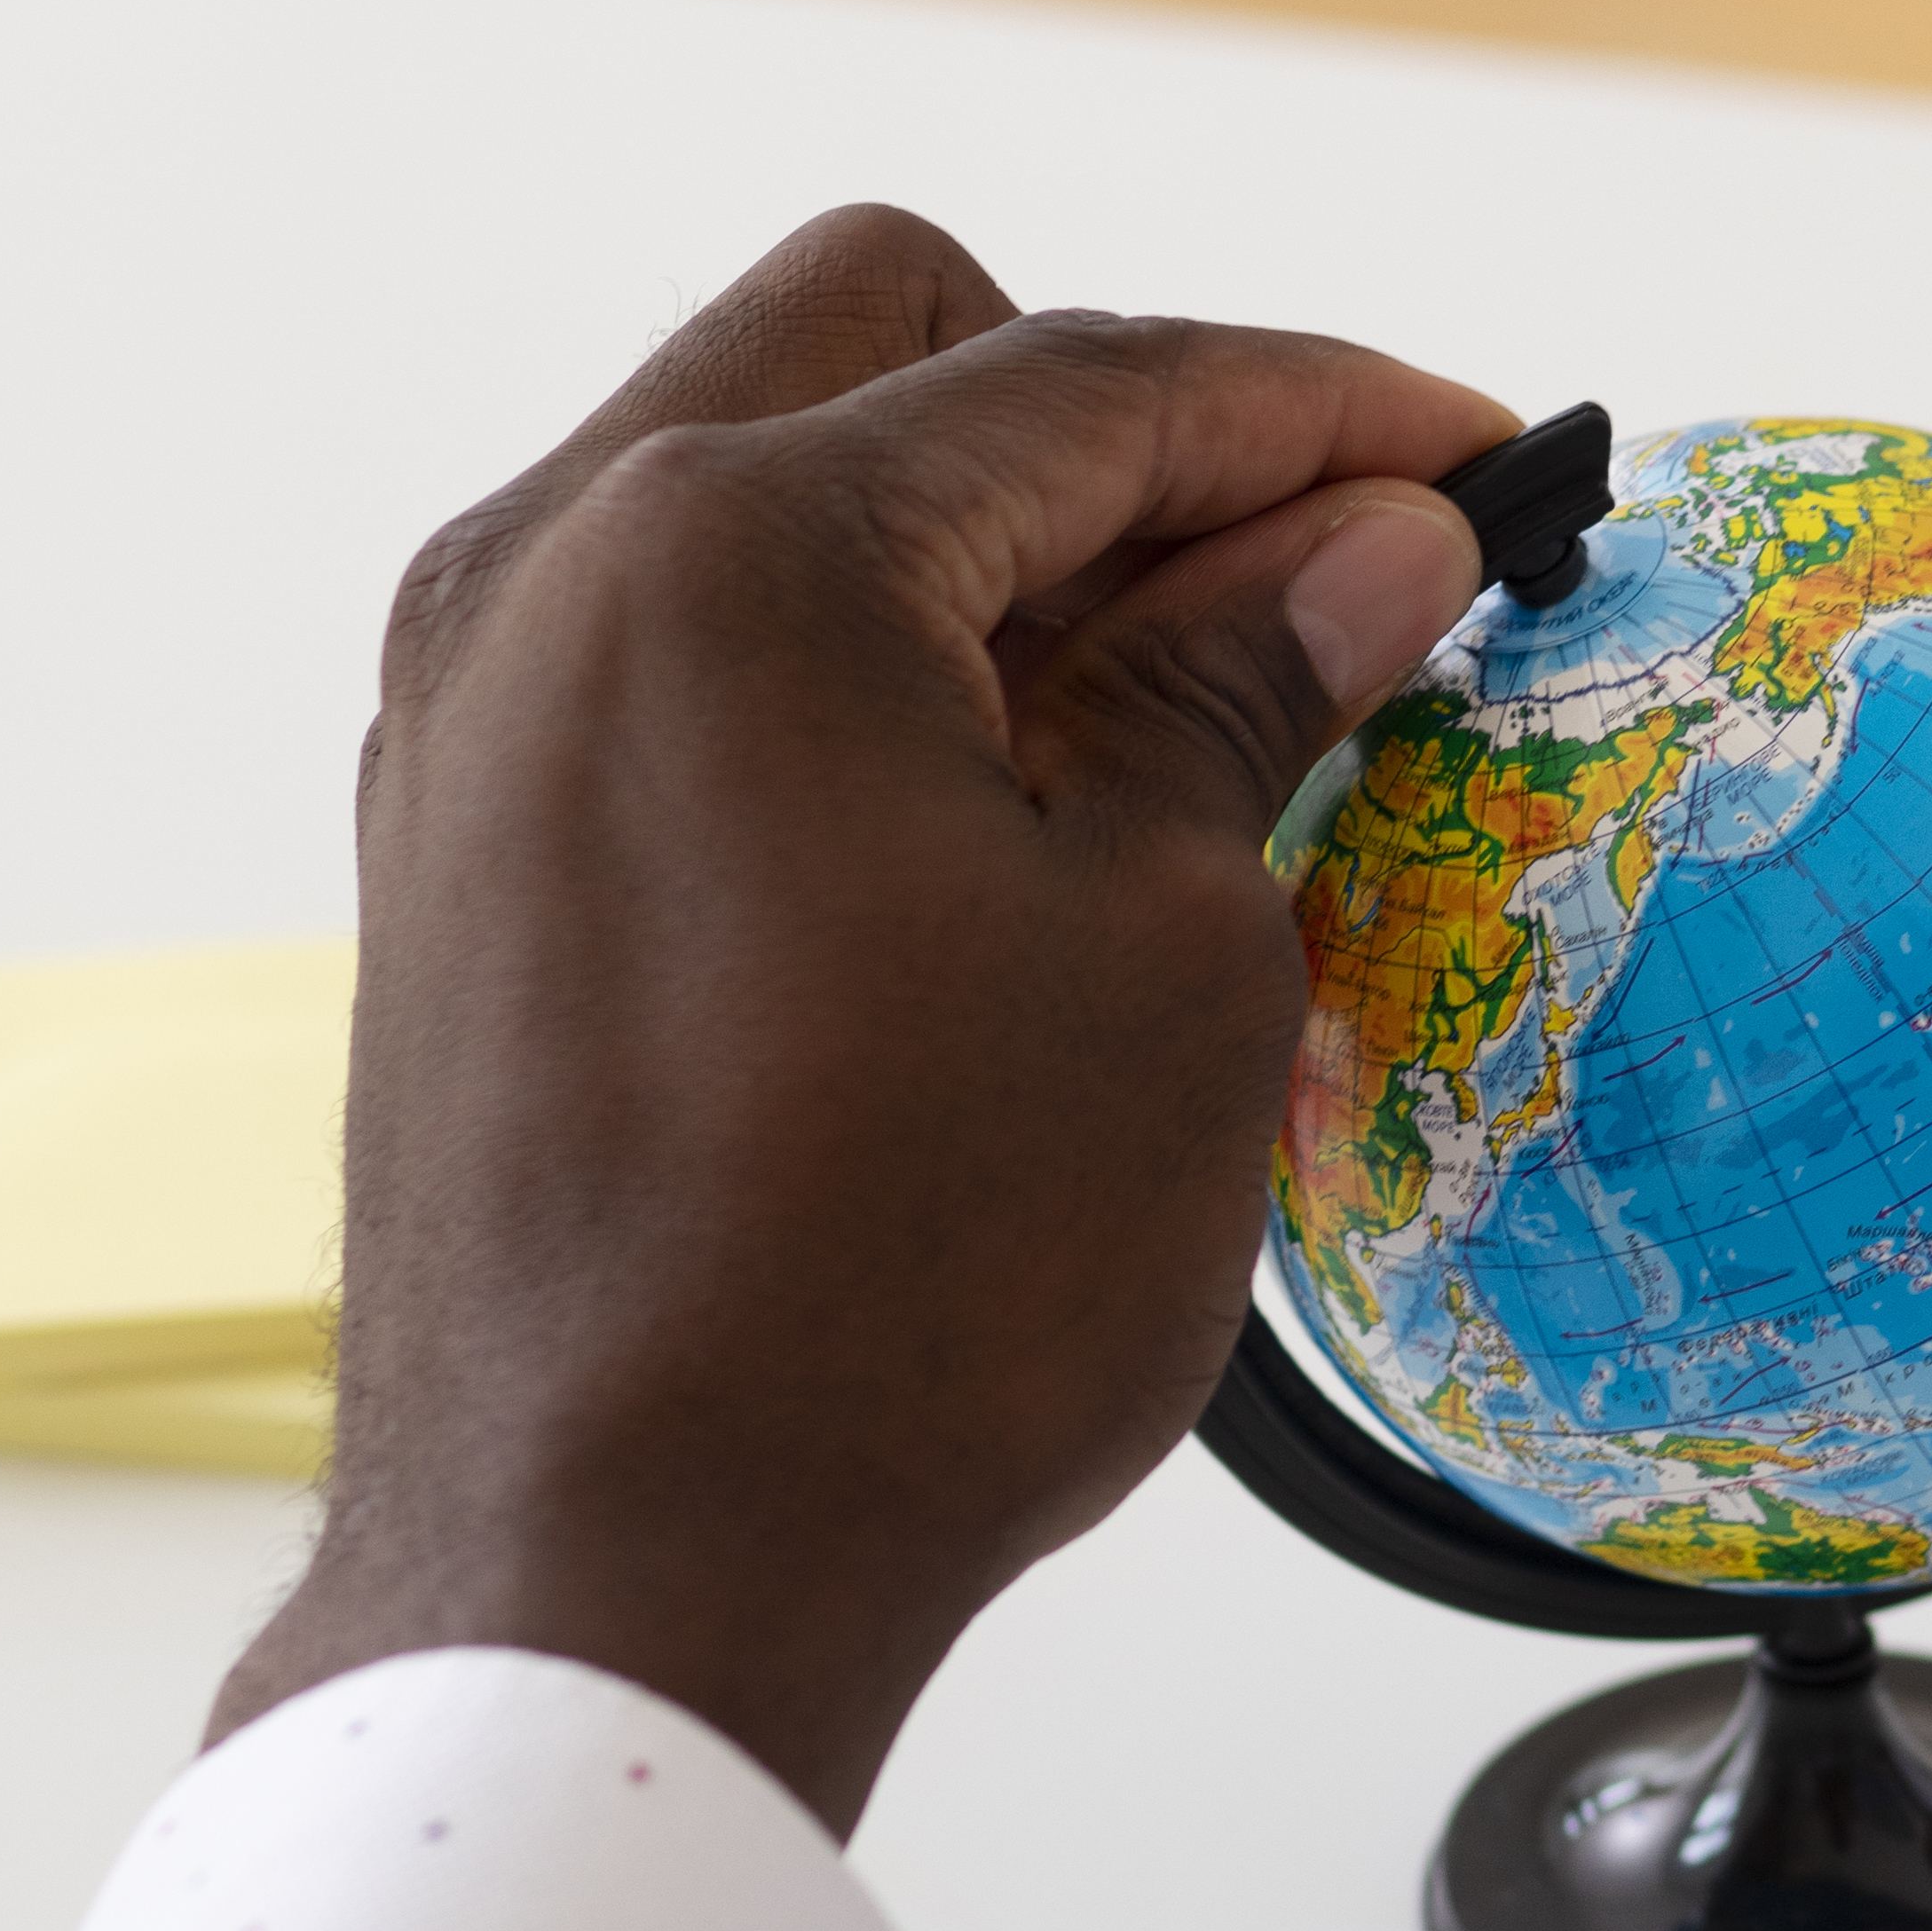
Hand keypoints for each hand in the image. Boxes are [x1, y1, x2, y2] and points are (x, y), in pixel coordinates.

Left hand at [212, 206, 1509, 1832]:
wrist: (610, 1585)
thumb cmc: (896, 1293)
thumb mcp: (1165, 952)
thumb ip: (1251, 685)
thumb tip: (1366, 545)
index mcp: (731, 552)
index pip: (1092, 385)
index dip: (1323, 413)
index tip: (1473, 462)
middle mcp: (552, 574)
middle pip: (887, 345)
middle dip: (1124, 427)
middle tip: (1312, 583)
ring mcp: (473, 710)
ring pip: (766, 485)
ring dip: (983, 549)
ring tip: (1179, 725)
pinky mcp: (458, 845)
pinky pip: (680, 647)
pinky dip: (855, 667)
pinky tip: (1004, 818)